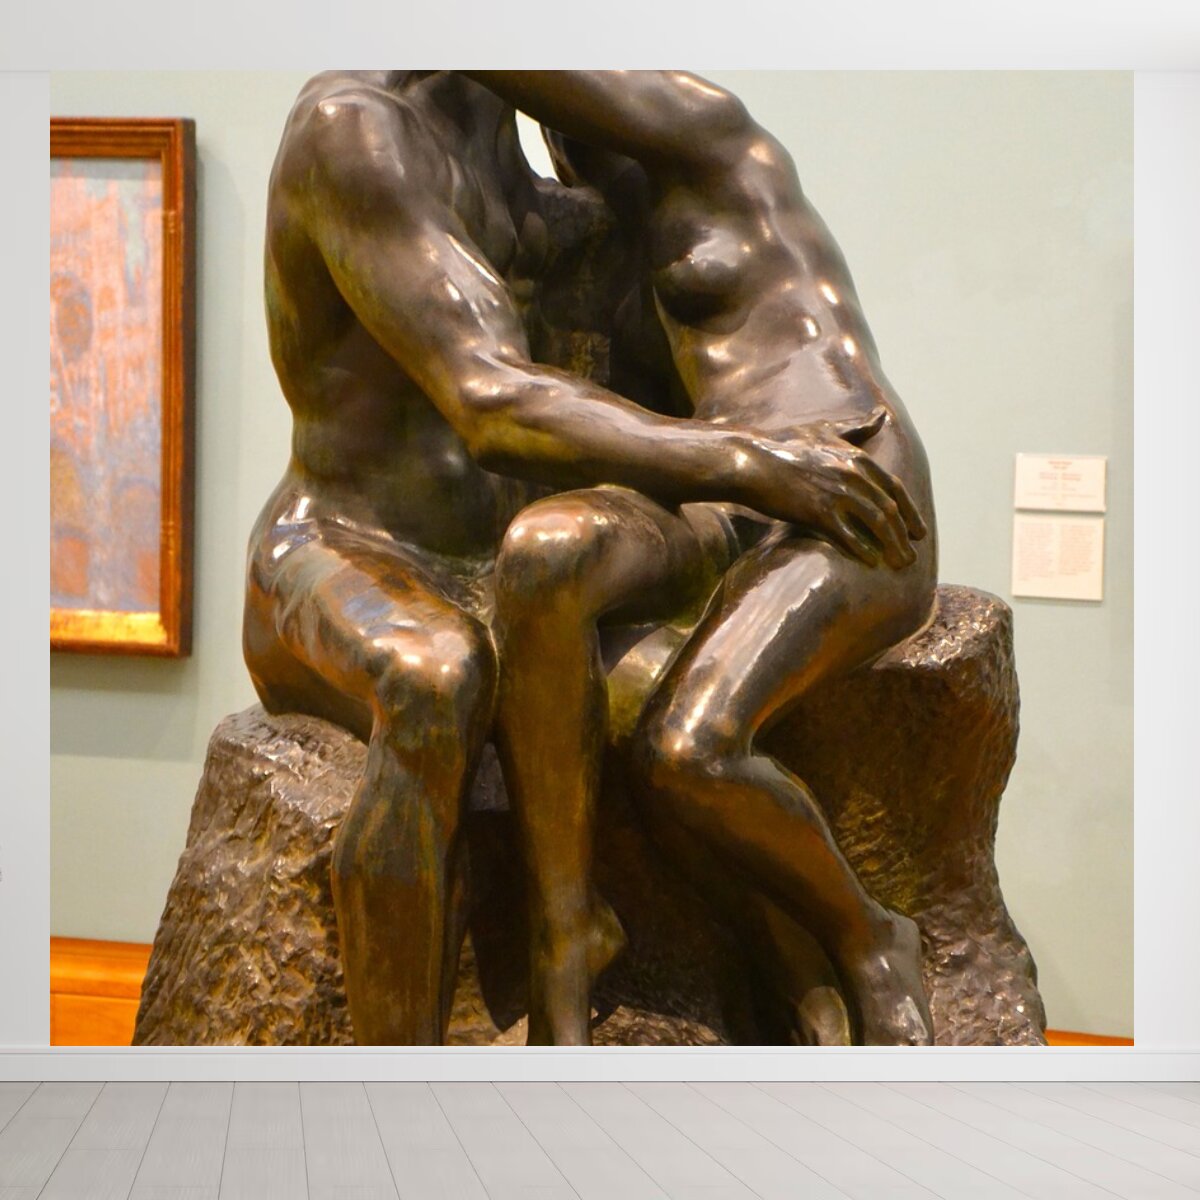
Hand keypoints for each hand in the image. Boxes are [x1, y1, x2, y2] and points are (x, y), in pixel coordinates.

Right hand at [733, 407, 927, 568]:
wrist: (752, 463)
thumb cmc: (783, 447)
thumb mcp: (824, 430)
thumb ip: (855, 428)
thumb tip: (880, 416)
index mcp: (856, 458)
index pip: (893, 488)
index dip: (909, 512)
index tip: (917, 531)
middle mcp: (852, 474)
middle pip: (889, 509)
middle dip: (904, 535)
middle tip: (911, 557)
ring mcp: (837, 493)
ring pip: (877, 523)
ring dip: (892, 546)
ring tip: (899, 564)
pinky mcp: (819, 511)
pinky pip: (849, 535)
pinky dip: (864, 550)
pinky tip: (872, 562)